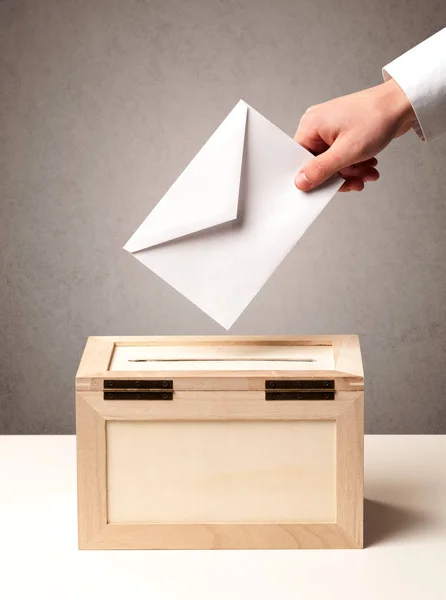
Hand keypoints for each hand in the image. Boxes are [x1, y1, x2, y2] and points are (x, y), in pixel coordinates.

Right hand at [294, 79, 414, 191]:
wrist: (402, 103)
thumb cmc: (376, 118)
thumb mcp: (346, 152)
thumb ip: (321, 169)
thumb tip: (300, 182)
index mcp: (310, 125)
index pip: (300, 159)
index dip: (312, 177)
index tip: (327, 187)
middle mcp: (317, 125)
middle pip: (318, 163)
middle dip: (339, 175)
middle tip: (356, 182)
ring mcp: (330, 128)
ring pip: (333, 162)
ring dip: (351, 172)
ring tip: (368, 173)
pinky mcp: (343, 132)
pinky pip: (342, 156)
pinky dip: (355, 163)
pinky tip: (369, 165)